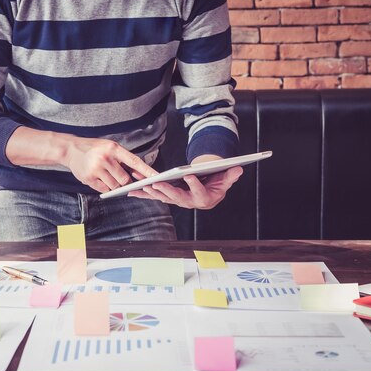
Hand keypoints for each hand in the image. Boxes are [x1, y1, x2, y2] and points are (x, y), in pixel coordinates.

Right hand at [63, 137, 157, 192]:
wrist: (71, 149)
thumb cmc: (94, 148)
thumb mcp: (110, 147)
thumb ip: (123, 159)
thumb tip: (138, 174)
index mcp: (114, 148)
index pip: (135, 162)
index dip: (147, 171)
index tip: (157, 177)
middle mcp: (105, 158)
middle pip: (124, 179)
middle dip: (126, 183)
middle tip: (122, 179)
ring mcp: (96, 169)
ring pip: (115, 186)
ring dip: (115, 185)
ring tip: (108, 176)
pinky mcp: (88, 178)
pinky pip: (104, 189)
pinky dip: (105, 187)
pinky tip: (99, 178)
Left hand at [128, 163, 242, 209]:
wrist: (209, 195)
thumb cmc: (216, 185)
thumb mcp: (226, 180)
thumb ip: (231, 176)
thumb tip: (238, 169)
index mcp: (204, 198)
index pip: (199, 191)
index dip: (194, 184)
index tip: (189, 175)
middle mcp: (188, 202)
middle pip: (176, 197)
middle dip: (166, 190)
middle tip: (156, 184)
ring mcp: (177, 200)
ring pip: (163, 197)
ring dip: (152, 192)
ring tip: (142, 185)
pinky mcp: (168, 197)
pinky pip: (155, 196)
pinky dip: (143, 194)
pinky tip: (132, 191)